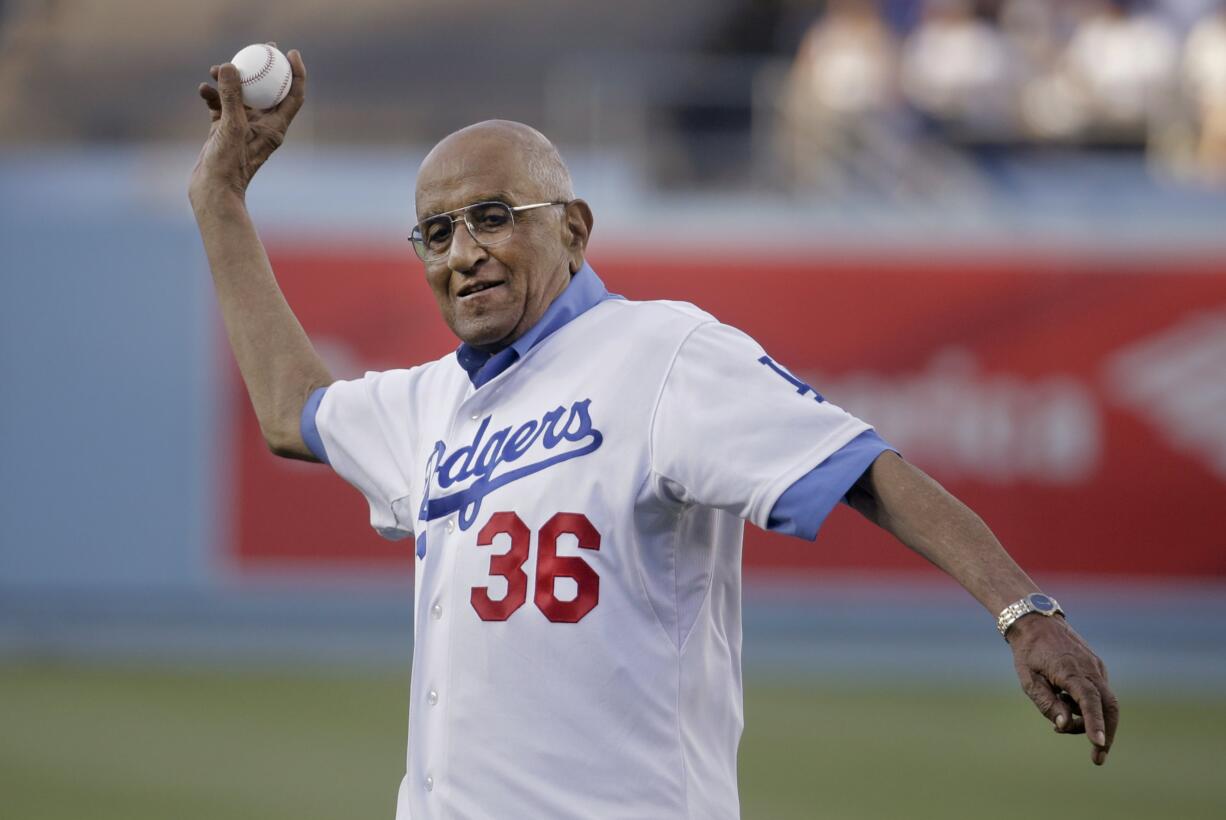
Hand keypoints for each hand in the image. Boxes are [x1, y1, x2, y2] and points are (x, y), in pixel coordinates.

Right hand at [189, 46, 305, 204]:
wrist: (213, 191)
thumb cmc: (228, 165)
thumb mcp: (231, 126)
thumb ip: (231, 96)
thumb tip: (230, 66)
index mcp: (275, 128)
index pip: (292, 95)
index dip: (295, 73)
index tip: (289, 53)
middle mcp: (263, 127)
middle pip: (268, 90)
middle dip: (263, 68)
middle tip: (258, 47)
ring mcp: (244, 129)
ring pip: (241, 96)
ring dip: (230, 81)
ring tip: (215, 70)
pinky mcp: (225, 131)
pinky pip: (222, 106)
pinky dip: (213, 96)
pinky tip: (203, 89)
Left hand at [1008, 614, 1118, 764]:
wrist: (1036, 622)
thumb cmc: (1028, 653)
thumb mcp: (1028, 680)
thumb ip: (1047, 704)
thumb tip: (1065, 725)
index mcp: (1070, 670)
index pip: (1089, 701)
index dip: (1095, 723)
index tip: (1099, 744)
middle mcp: (1089, 669)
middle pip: (1109, 706)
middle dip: (1107, 733)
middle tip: (1097, 757)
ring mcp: (1096, 667)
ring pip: (1105, 702)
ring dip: (1091, 720)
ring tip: (1063, 726)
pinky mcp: (1096, 667)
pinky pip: (1098, 692)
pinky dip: (1088, 707)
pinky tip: (1065, 705)